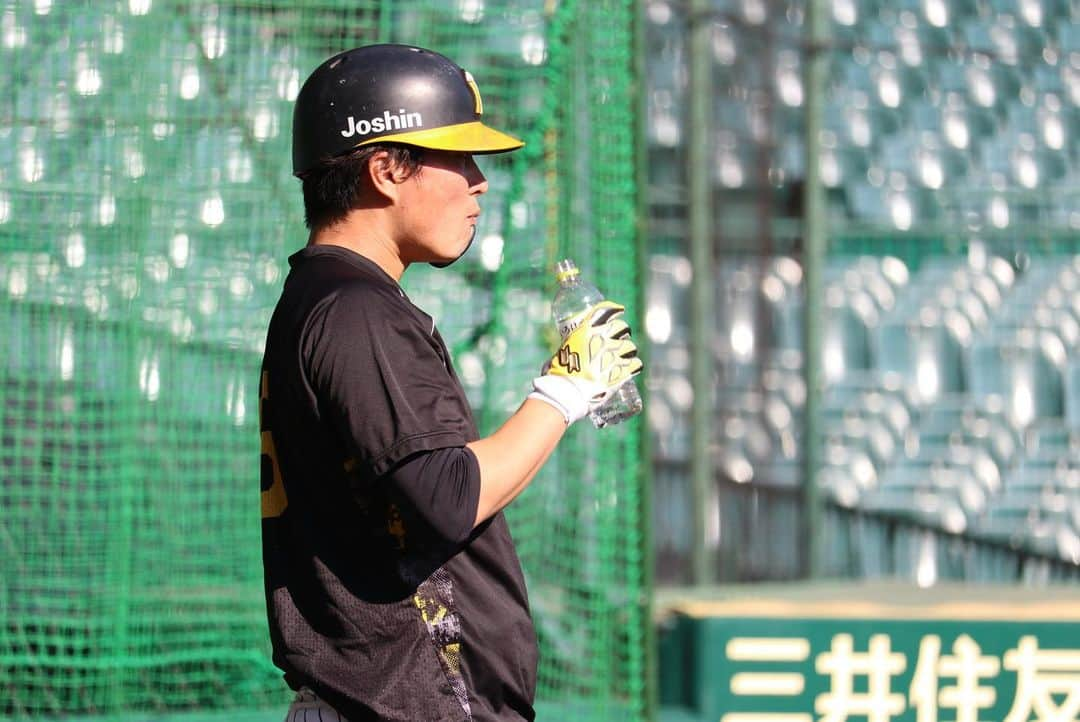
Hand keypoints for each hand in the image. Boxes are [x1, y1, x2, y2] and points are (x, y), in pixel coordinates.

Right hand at [528, 301, 642, 423]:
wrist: (566, 393)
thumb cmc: (558, 375)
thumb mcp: (561, 352)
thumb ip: (570, 348)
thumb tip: (571, 352)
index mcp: (586, 330)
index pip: (605, 310)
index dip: (614, 309)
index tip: (619, 310)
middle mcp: (602, 339)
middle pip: (622, 327)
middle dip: (622, 331)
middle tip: (620, 338)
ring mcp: (613, 355)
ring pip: (630, 346)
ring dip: (628, 350)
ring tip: (625, 356)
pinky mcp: (621, 371)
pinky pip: (635, 364)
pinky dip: (634, 365)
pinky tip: (632, 367)